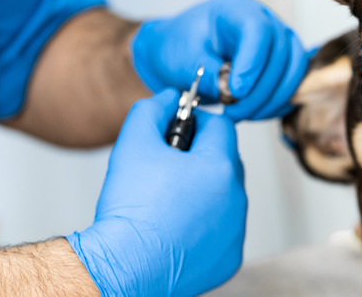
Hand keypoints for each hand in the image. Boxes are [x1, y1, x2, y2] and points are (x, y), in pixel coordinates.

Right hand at [66, 89, 246, 295]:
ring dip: (206, 192)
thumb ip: (153, 109)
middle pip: (226, 161)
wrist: (124, 265)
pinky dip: (206, 226)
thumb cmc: (129, 206)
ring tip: (170, 200)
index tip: (177, 134)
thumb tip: (169, 97)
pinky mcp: (230, 257)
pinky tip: (178, 227)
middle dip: (201, 158)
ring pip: (226, 196)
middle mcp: (237, 197)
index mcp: (220, 165)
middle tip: (168, 168)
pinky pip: (224, 230)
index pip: (221, 126)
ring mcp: (237, 230)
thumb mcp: (134, 142)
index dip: (197, 123)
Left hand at [131, 0, 308, 120]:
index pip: (258, 30)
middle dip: (259, 91)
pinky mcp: (285, 61)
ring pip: (294, 70)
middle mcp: (264, 20)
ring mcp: (279, 40)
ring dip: (270, 100)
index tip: (235, 91)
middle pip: (280, 53)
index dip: (252, 63)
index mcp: (236, 9)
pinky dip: (277, 104)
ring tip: (240, 113)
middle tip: (233, 110)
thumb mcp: (183, 59)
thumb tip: (232, 92)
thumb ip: (208, 74)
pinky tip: (252, 112)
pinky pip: (294, 84)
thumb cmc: (180, 48)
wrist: (181, 53)